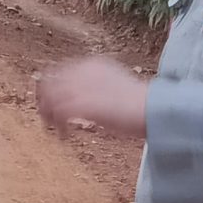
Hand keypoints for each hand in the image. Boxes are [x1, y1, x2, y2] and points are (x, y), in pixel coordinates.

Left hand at [35, 55, 149, 139]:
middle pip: (50, 82)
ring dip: (48, 115)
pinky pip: (58, 114)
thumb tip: (89, 101)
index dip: (53, 88)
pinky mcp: (83, 104)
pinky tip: (64, 137)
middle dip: (45, 101)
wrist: (156, 109)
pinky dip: (58, 126)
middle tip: (48, 119)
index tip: (53, 103)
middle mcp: (85, 71)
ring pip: (50, 98)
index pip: (61, 71)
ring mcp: (83, 87)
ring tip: (55, 129)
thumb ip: (99, 89)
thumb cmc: (143, 104)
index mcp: (94, 64)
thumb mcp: (117, 88)